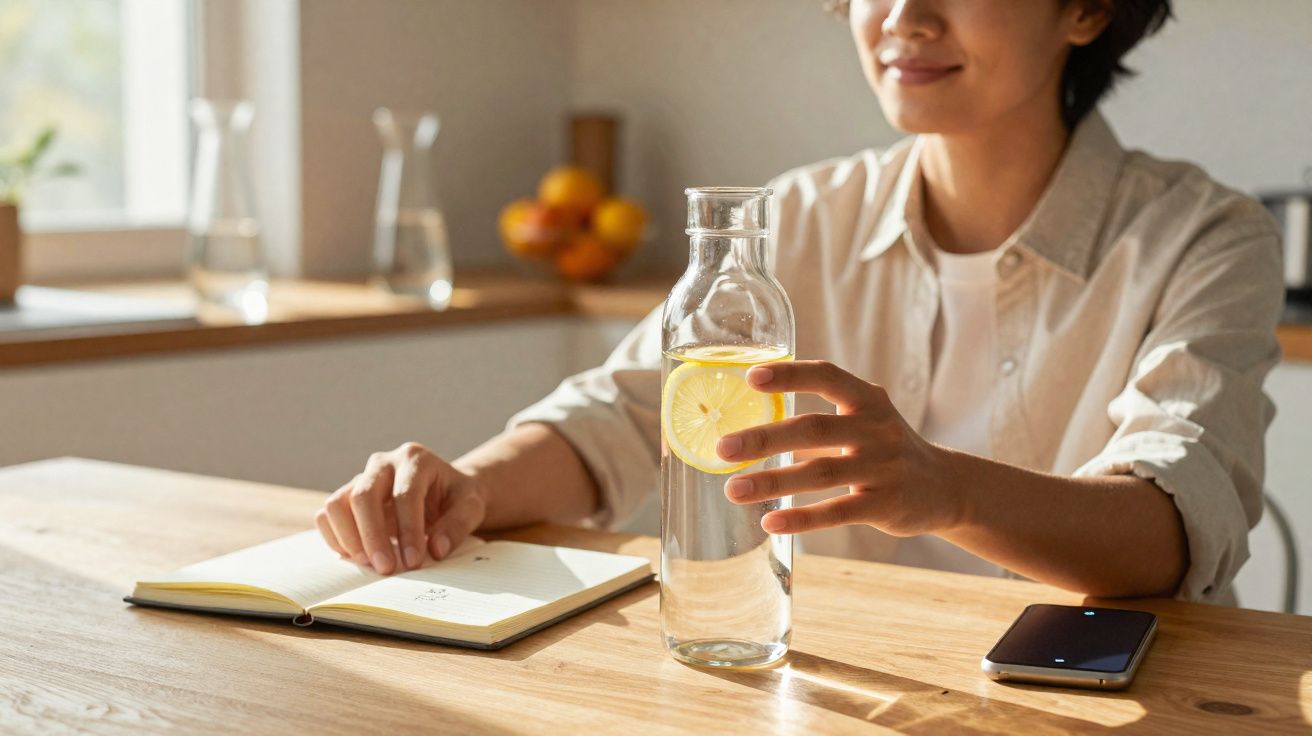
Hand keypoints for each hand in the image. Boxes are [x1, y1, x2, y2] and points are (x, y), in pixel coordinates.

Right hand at [315, 442, 486, 573]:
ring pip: (337, 504)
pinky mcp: (347, 496)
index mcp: (416, 459)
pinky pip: (328, 515)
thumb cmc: (457, 499)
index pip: (405, 495)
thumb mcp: (471, 508)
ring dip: (349, 538)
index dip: (408, 530)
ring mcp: (360, 478)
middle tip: (386, 569)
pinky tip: (356, 557)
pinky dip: (335, 539)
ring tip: (369, 564)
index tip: (414, 562)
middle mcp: (383, 463)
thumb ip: (457, 525)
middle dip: (373, 537)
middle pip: (363, 495)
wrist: (444, 491)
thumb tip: (435, 549)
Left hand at [716, 360, 959, 536]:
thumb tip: (751, 428)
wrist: (948, 488)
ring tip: (733, 490)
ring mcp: (884, 467)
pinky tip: (770, 522)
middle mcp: (877, 429)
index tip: (750, 378)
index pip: (826, 377)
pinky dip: (802, 518)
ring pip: (820, 473)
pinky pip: (838, 511)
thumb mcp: (865, 423)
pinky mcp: (887, 505)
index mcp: (868, 400)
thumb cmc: (886, 451)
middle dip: (765, 438)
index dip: (790, 374)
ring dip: (773, 481)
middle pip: (814, 429)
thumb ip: (819, 422)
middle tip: (722, 448)